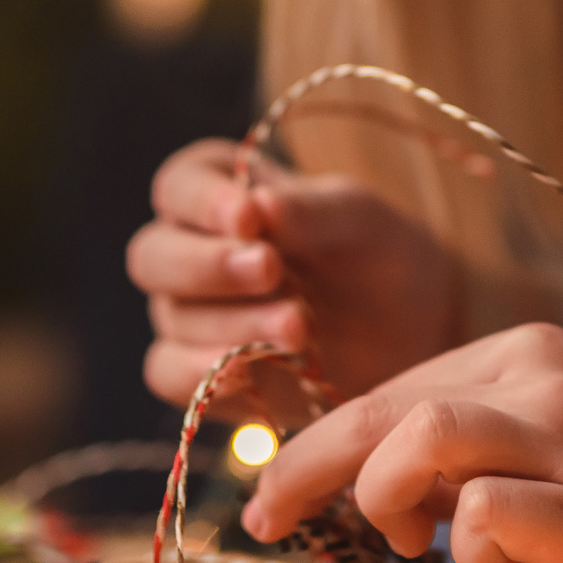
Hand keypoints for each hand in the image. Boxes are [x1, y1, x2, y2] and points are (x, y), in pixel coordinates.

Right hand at [126, 139, 461, 406]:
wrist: (409, 328)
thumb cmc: (374, 253)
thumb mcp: (356, 218)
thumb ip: (308, 210)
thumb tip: (258, 207)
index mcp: (218, 192)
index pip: (178, 187)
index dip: (202, 202)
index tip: (247, 218)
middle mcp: (188, 251)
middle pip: (153, 256)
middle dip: (210, 266)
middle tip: (272, 270)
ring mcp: (188, 315)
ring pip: (172, 319)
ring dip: (232, 324)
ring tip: (299, 328)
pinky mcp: (201, 373)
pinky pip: (171, 375)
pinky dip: (203, 373)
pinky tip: (247, 370)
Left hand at [240, 323, 562, 562]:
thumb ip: (497, 444)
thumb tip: (409, 497)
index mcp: (529, 353)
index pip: (389, 390)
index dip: (317, 446)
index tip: (277, 499)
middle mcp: (539, 380)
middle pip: (380, 409)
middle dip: (304, 471)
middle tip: (266, 525)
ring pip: (417, 440)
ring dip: (386, 500)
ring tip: (414, 547)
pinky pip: (487, 521)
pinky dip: (471, 551)